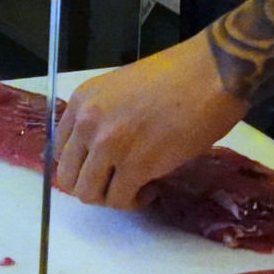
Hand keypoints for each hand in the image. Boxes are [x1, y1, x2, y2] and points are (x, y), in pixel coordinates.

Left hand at [54, 31, 248, 209]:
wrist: (212, 72)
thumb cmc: (178, 73)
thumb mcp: (123, 88)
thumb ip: (105, 115)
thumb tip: (100, 151)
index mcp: (83, 99)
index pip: (61, 149)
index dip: (82, 164)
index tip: (102, 166)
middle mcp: (88, 122)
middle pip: (69, 177)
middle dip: (94, 184)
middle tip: (119, 180)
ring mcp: (110, 145)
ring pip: (89, 194)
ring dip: (111, 196)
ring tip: (136, 185)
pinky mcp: (137, 165)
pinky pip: (120, 200)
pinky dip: (134, 201)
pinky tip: (151, 187)